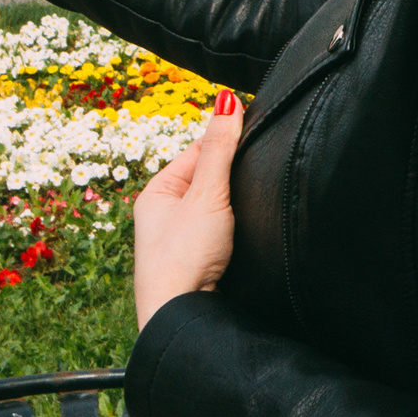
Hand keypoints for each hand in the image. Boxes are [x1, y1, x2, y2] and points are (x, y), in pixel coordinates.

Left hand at [132, 90, 243, 332]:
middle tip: (261, 168)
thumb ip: (219, 148)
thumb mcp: (206, 194)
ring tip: (253, 202)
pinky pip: (221, 230)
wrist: (181, 317)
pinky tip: (248, 229)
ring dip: (236, 203)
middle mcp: (164, 214)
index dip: (228, 140)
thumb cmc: (184, 257)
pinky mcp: (199, 261)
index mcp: (156, 192)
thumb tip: (226, 99)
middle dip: (233, 174)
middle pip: (208, 178)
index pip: (199, 150)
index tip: (259, 127)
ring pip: (217, 206)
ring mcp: (180, 239)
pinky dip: (236, 226)